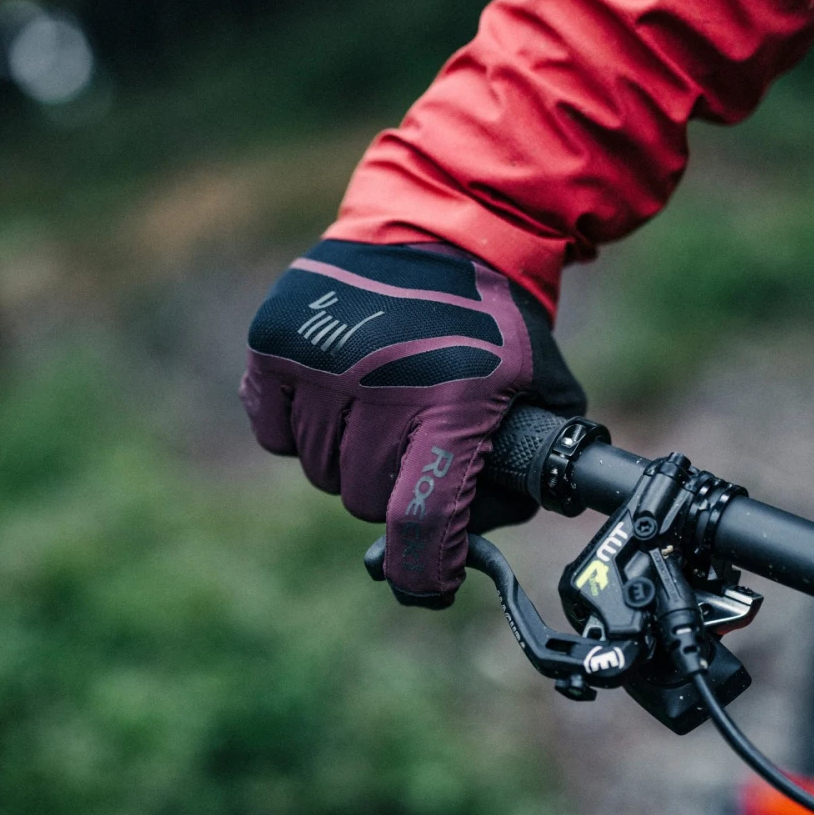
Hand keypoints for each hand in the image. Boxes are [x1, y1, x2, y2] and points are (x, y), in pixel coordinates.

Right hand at [240, 239, 584, 606]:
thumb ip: (517, 484)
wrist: (441, 229)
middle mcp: (381, 381)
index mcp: (454, 400)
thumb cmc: (495, 330)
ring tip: (382, 402)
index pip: (421, 521)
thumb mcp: (539, 397)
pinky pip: (275, 434)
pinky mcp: (274, 343)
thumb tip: (463, 559)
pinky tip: (338, 390)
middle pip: (362, 499)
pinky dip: (301, 427)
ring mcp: (319, 361)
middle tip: (414, 442)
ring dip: (348, 456)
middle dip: (389, 487)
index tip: (427, 585)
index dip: (423, 571)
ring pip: (318, 470)